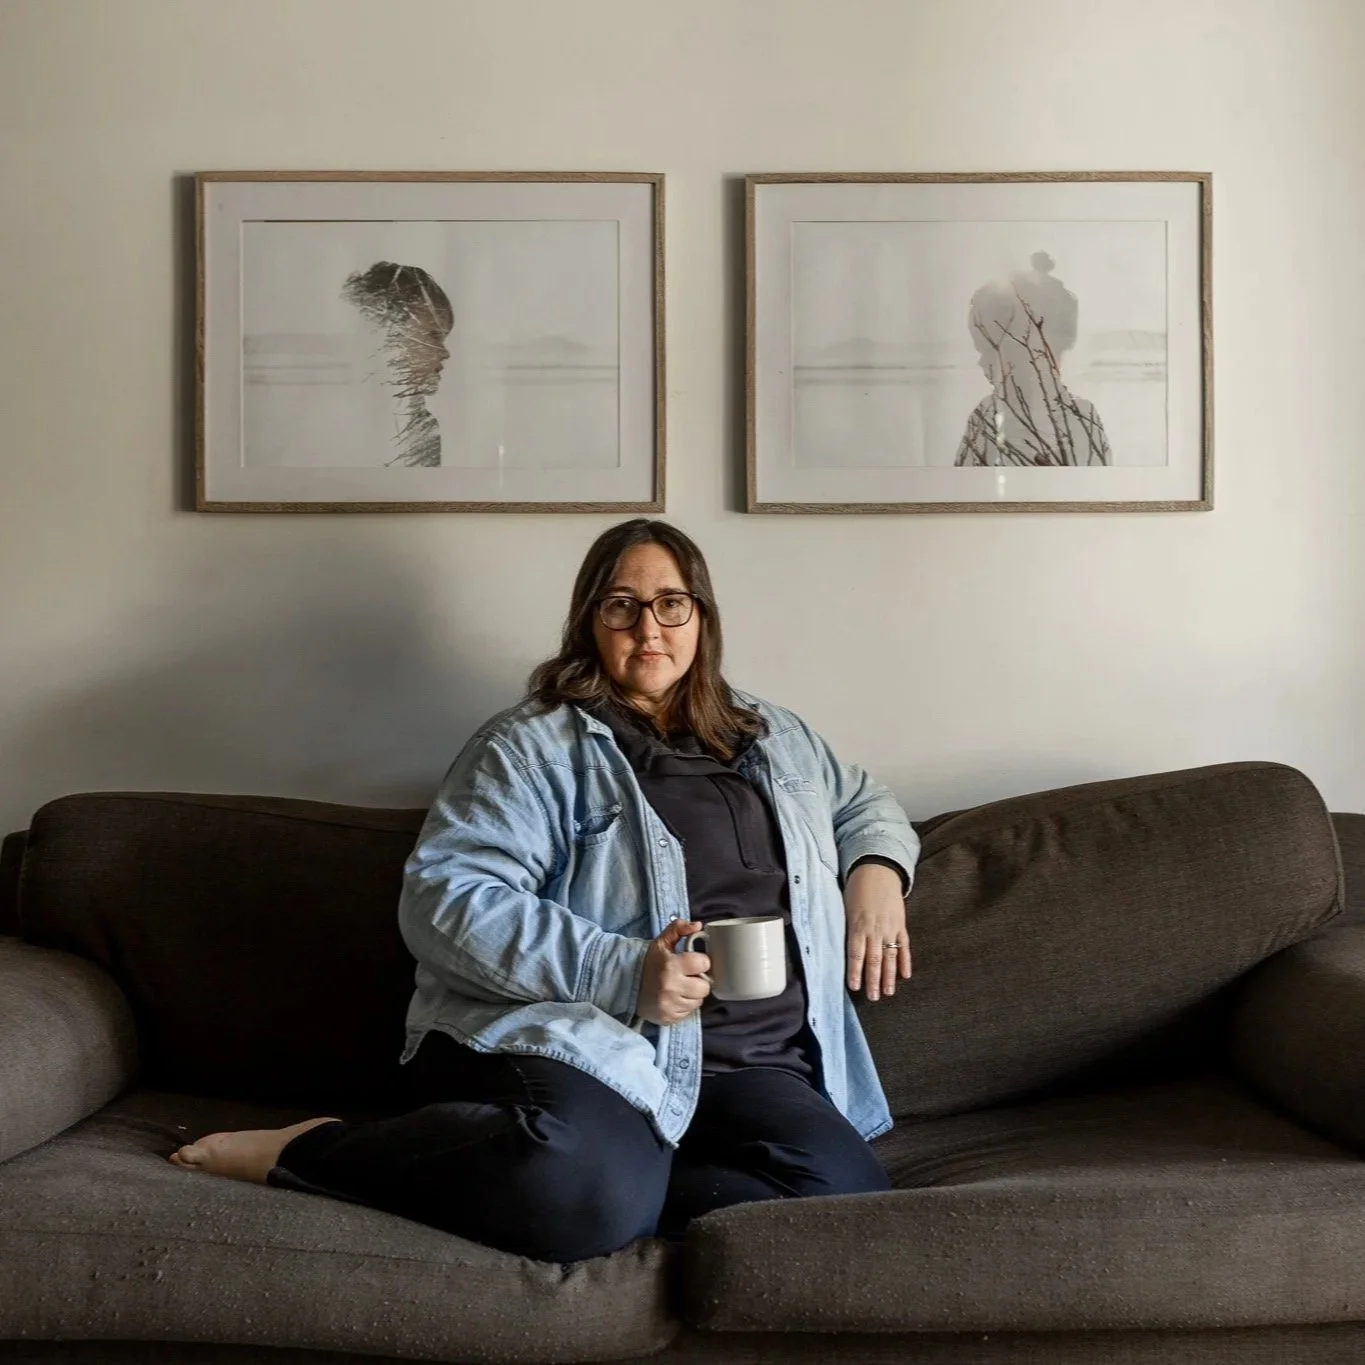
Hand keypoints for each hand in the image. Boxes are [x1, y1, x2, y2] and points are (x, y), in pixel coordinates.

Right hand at [635, 919, 710, 1025]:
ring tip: (681, 986)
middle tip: (689, 976)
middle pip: (704, 987)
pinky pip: (688, 1013)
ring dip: (693, 994)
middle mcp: (671, 987)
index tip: (693, 962)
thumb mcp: (662, 942)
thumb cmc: (649, 961)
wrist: (627, 983)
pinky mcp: (668, 1018)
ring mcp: (670, 1005)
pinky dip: (684, 1005)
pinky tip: (675, 997)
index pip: (704, 964)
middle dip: (699, 980)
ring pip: (698, 1001)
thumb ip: (679, 928)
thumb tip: (698, 925)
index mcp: (672, 965)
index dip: (700, 961)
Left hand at [844, 862, 911, 1001]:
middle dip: (873, 980)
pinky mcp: (901, 924)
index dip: (855, 971)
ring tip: (888, 993)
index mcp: (858, 925)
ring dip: (889, 976)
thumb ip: (847, 929)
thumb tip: (842, 950)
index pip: (855, 953)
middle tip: (874, 997)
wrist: (878, 871)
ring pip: (890, 956)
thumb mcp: (846, 909)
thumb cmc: (857, 890)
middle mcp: (875, 929)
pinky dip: (906, 961)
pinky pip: (905, 945)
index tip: (854, 987)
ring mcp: (890, 928)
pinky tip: (906, 975)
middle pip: (874, 959)